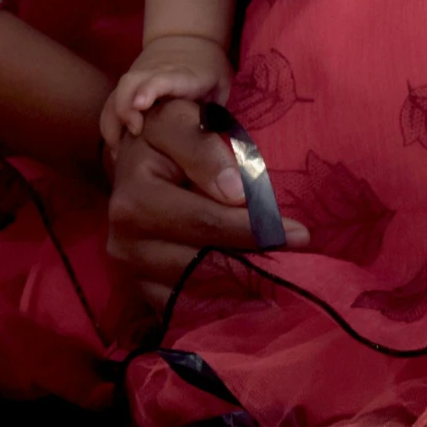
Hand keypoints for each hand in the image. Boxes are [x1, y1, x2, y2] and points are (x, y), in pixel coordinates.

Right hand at [101, 34, 230, 152]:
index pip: (162, 78)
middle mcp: (152, 72)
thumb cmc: (208, 68)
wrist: (189, 38)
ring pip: (115, 95)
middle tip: (134, 136)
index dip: (149, 89)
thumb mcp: (220, 84)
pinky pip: (111, 104)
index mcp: (180, 74)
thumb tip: (212, 145)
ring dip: (112, 124)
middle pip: (129, 84)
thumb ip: (215, 111)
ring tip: (119, 152)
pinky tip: (116, 147)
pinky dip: (110, 126)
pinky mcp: (129, 85)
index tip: (141, 104)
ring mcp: (137, 77)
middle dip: (123, 111)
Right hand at [105, 96, 308, 312]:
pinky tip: (257, 290)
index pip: (205, 222)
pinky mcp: (145, 291)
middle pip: (203, 264)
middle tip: (302, 259)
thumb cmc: (165, 133)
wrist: (137, 156)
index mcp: (134, 201)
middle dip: (257, 261)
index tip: (298, 232)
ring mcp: (134, 274)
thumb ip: (203, 148)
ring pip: (198, 291)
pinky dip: (225, 301)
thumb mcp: (179, 121)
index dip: (254, 227)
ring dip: (245, 286)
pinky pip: (189, 305)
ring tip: (287, 275)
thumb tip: (234, 193)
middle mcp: (125, 245)